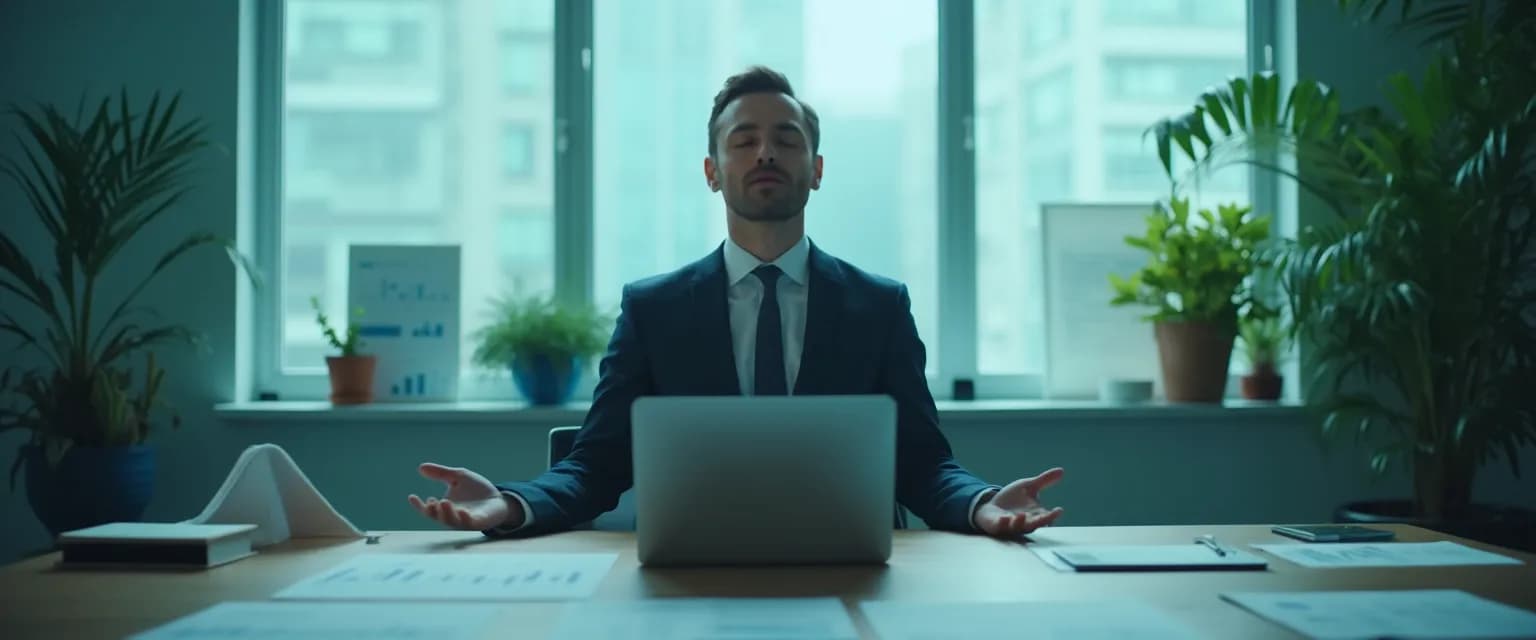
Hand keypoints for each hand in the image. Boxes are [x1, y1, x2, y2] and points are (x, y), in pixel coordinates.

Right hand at [407, 463, 522, 530]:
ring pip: (452, 521)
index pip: (428, 510)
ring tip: (443, 502)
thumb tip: (420, 467)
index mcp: (445, 507)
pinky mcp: (479, 522)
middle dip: (433, 511)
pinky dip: (465, 518)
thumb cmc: (476, 490)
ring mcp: (465, 521)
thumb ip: (441, 473)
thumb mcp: (458, 477)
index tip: (411, 496)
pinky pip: (469, 523)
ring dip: (446, 513)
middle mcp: (452, 516)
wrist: (498, 498)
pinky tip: (462, 511)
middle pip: (438, 518)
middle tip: (431, 501)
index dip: (418, 505)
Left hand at [972, 467, 1064, 537]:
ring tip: (1022, 515)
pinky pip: (999, 526)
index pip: (1046, 517)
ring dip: (1020, 522)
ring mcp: (1010, 525)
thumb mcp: (1028, 487)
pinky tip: (1004, 518)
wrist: (991, 506)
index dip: (1052, 515)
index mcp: (1034, 514)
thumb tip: (1061, 470)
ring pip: (1017, 527)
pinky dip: (1002, 523)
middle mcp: (1024, 523)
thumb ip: (1044, 481)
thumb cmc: (1013, 499)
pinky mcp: (996, 526)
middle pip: (1034, 525)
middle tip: (1048, 518)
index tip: (1059, 510)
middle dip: (1041, 521)